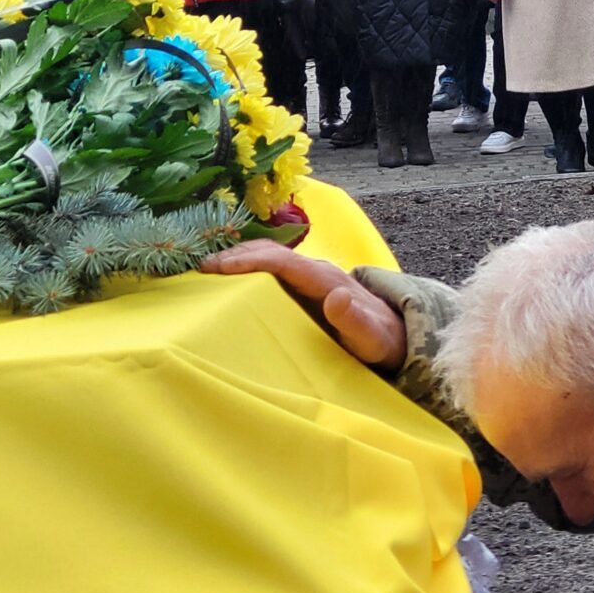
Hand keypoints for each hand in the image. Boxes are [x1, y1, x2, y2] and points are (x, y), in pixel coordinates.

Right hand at [200, 240, 407, 368]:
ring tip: (202, 272)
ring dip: (236, 260)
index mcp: (326, 280)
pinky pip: (269, 270)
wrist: (395, 335)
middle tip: (198, 270)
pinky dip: (245, 270)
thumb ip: (355, 320)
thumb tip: (337, 297)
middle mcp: (314, 270)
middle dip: (234, 256)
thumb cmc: (380, 340)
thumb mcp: (371, 337)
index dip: (249, 261)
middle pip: (269, 252)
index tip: (217, 268)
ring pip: (266, 258)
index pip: (281, 261)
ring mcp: (308, 276)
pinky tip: (224, 281)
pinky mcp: (302, 286)